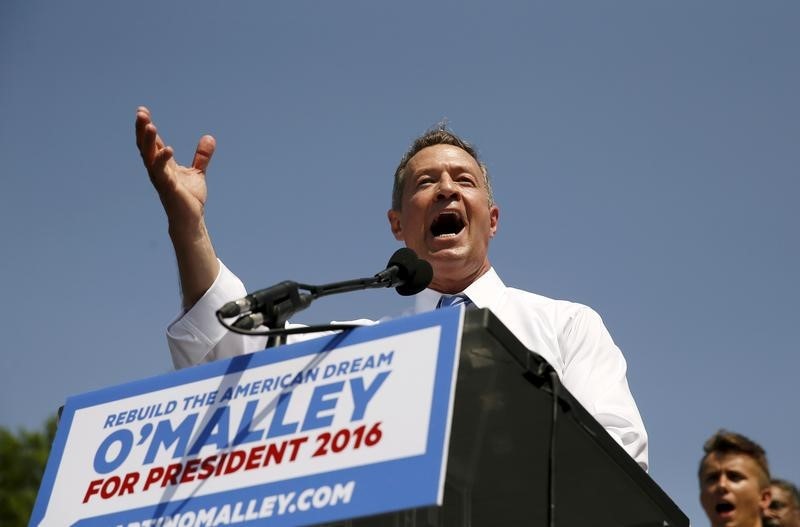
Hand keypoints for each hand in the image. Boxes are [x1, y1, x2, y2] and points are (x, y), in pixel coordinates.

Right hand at [135, 106, 219, 307]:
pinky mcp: (168, 188)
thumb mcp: (197, 172)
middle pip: (145, 146)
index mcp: (162, 165)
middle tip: (140, 113)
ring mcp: (161, 179)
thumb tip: (209, 137)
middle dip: (141, 130)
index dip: (146, 127)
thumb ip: (201, 156)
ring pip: (149, 157)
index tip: (142, 110)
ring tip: (150, 125)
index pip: (151, 142)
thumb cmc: (189, 198)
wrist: (191, 218)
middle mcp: (157, 170)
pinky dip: (163, 160)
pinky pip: (162, 172)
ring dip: (148, 141)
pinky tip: (167, 149)